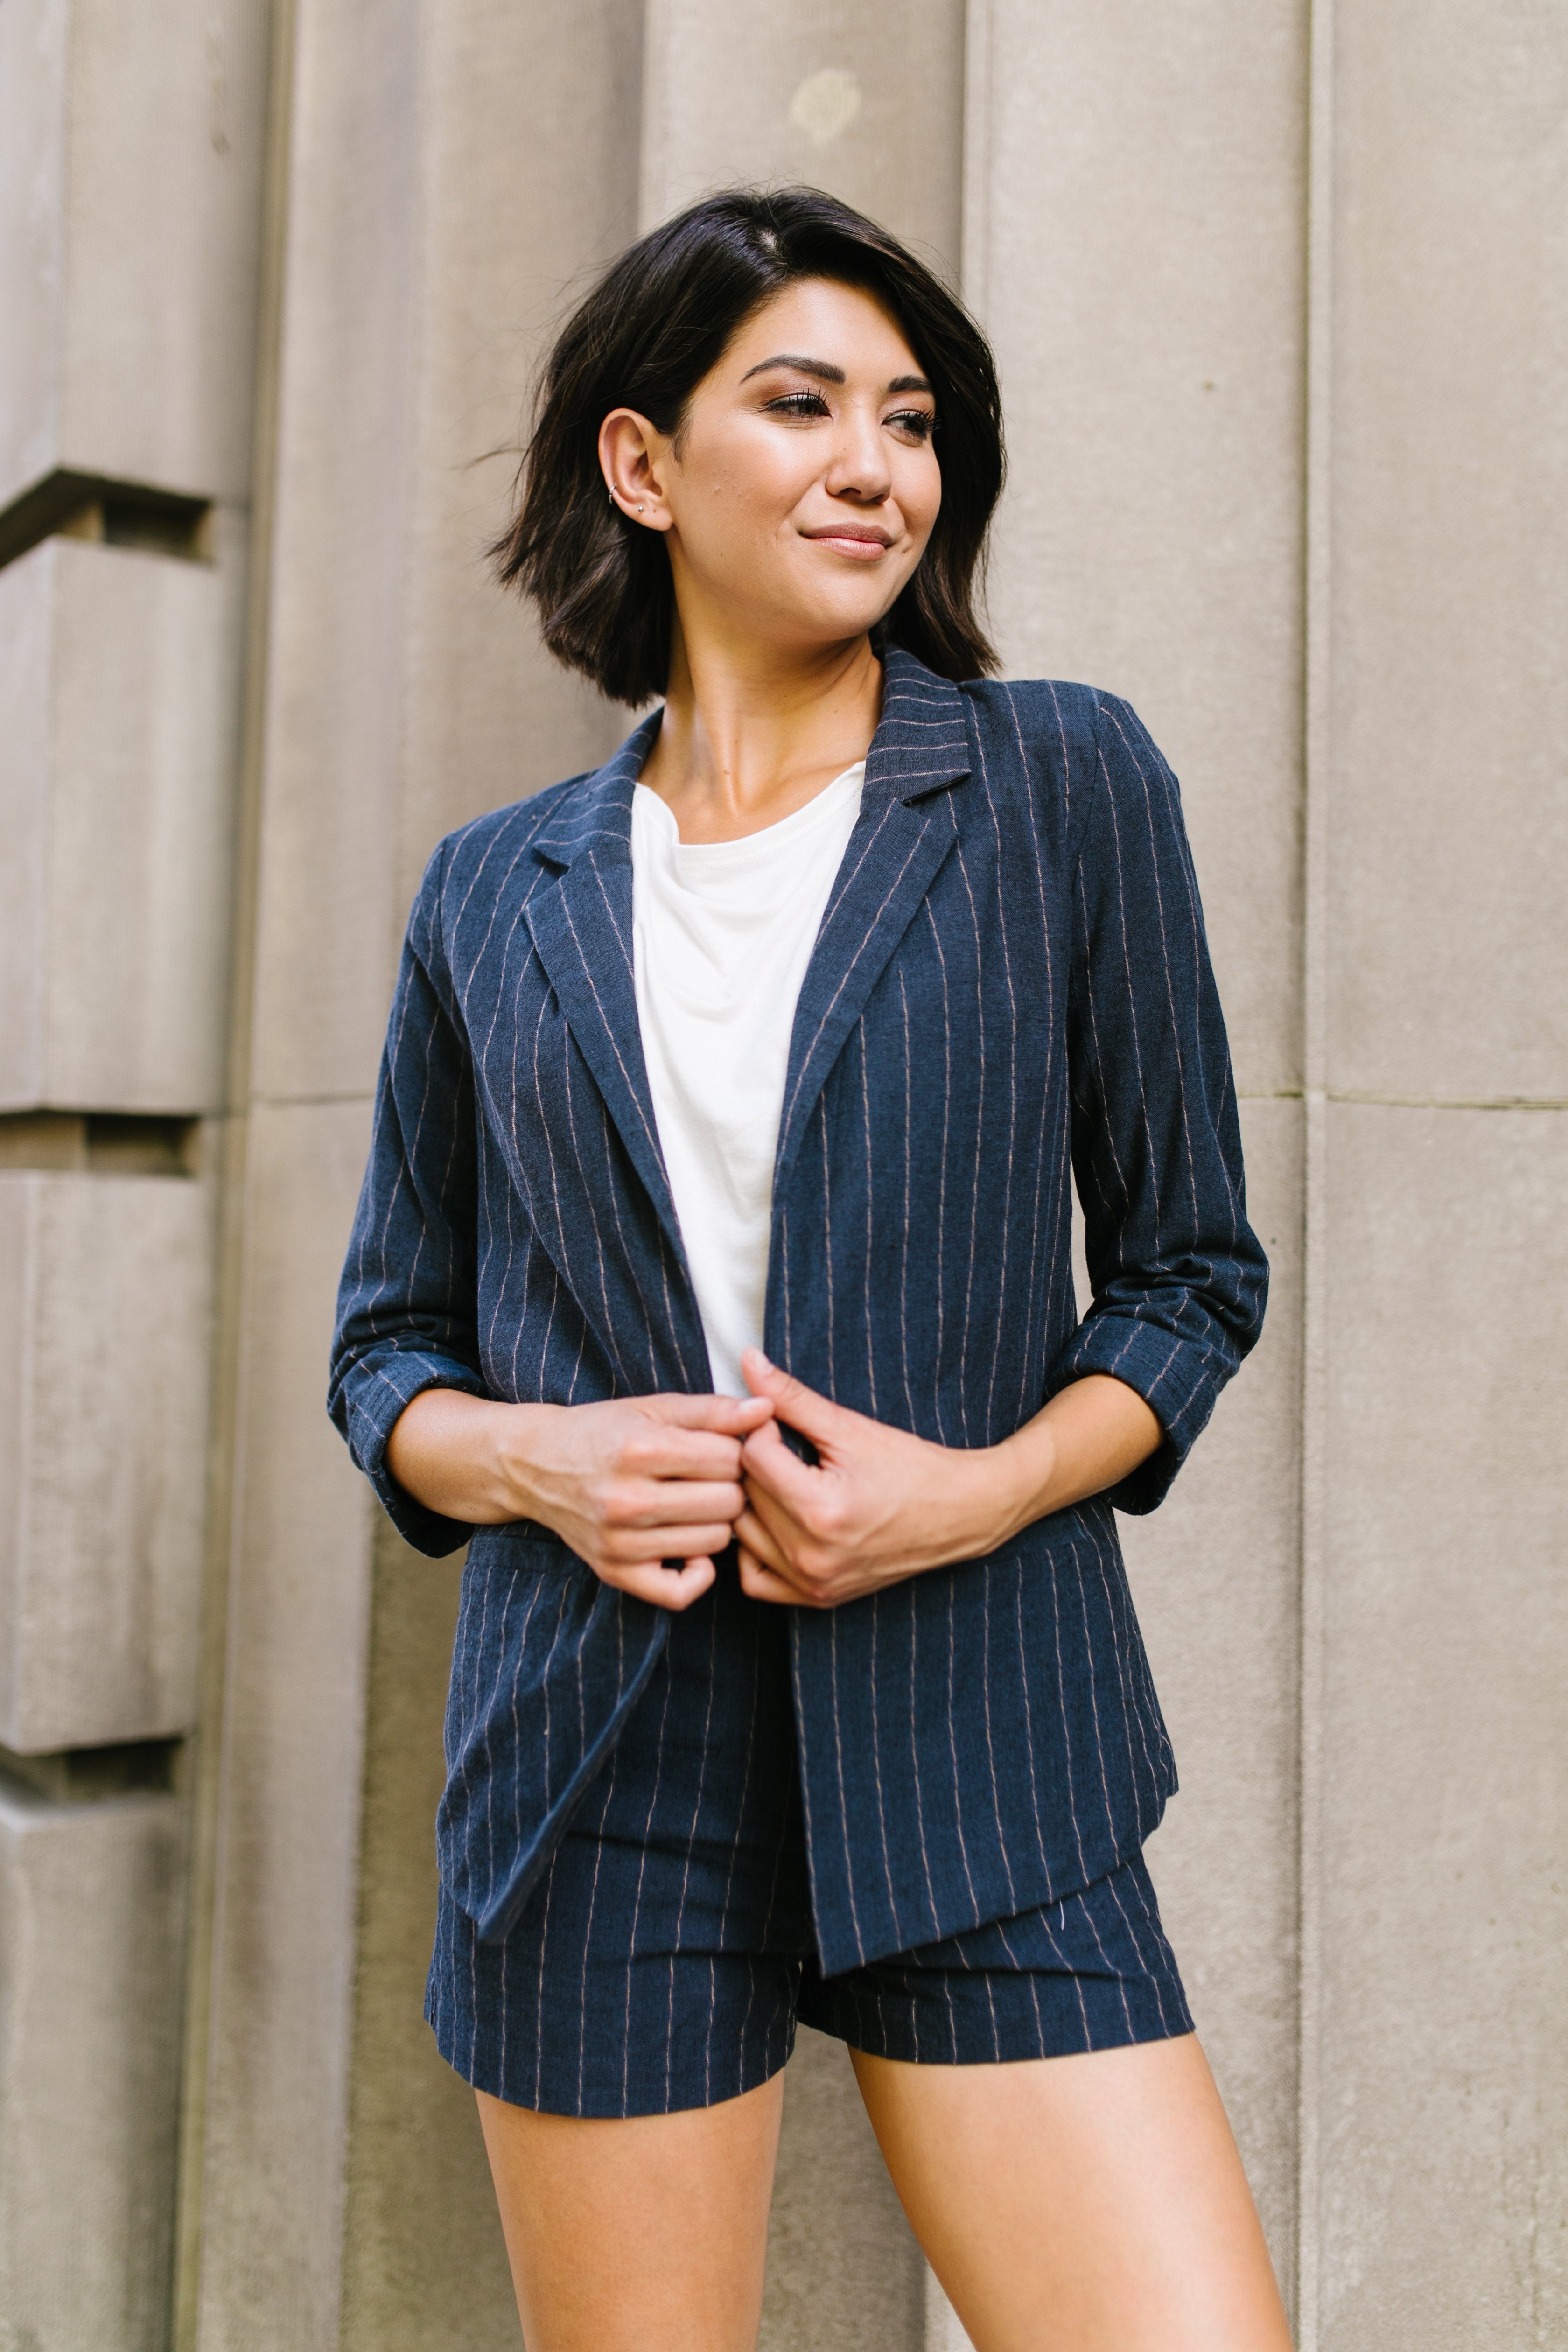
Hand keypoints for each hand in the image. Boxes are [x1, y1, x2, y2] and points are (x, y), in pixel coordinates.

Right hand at [386, 1387, 772, 1610]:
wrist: (537, 1465)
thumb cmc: (604, 1432)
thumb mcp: (655, 1409)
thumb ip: (714, 1410)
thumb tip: (766, 1409)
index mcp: (638, 1449)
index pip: (728, 1458)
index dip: (734, 1449)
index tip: (719, 1447)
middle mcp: (626, 1500)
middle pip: (728, 1502)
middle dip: (730, 1485)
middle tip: (712, 1477)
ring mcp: (619, 1543)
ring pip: (715, 1542)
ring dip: (717, 1522)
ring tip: (699, 1503)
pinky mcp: (614, 1573)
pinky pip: (682, 1592)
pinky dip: (697, 1571)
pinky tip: (690, 1544)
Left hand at [733, 1351, 1024, 1607]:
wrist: (960, 1513)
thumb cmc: (911, 1467)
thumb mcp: (850, 1427)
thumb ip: (791, 1396)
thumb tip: (746, 1360)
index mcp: (822, 1511)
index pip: (753, 1458)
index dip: (762, 1430)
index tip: (782, 1423)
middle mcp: (813, 1555)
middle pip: (745, 1495)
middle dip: (756, 1463)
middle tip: (782, 1446)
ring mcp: (814, 1583)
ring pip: (742, 1533)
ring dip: (752, 1502)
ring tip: (781, 1479)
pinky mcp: (817, 1598)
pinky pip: (755, 1578)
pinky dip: (755, 1549)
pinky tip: (777, 1521)